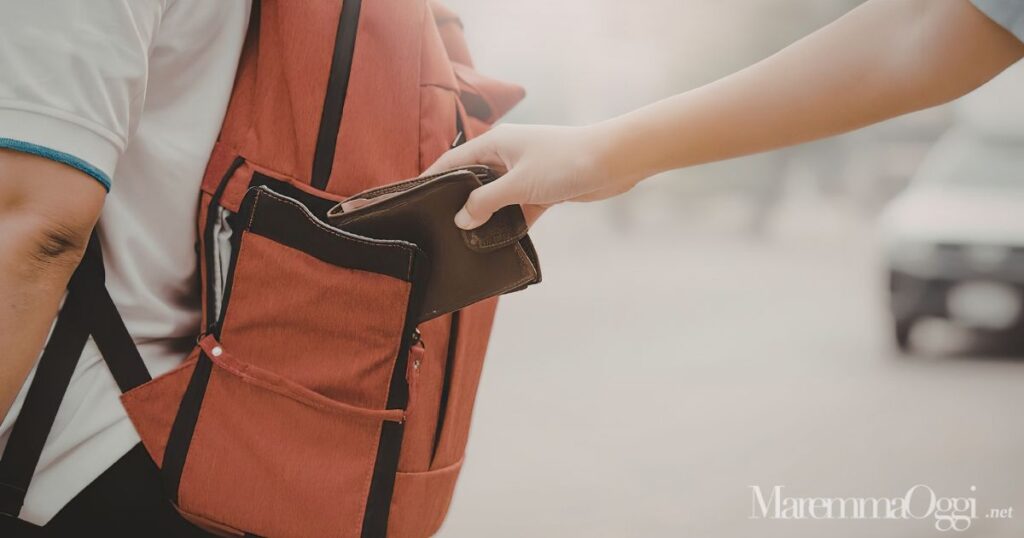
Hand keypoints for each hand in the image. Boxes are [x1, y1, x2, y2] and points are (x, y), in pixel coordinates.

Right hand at [423, 123, 642, 229]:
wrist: (615, 161)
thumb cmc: (566, 161)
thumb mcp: (519, 183)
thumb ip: (487, 201)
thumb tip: (460, 219)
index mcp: (495, 143)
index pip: (452, 161)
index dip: (431, 179)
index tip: (412, 199)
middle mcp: (506, 155)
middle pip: (471, 180)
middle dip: (456, 203)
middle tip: (436, 227)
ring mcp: (524, 173)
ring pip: (495, 197)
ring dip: (485, 217)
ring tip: (463, 240)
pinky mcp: (542, 189)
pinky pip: (517, 209)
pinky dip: (509, 224)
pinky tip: (497, 243)